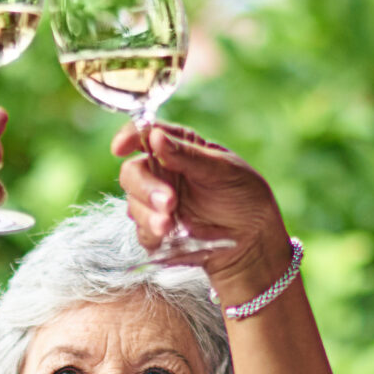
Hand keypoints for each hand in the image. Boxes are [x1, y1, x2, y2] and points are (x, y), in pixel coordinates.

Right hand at [113, 123, 291, 304]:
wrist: (253, 239)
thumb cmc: (243, 195)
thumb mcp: (222, 170)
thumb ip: (187, 156)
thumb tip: (155, 136)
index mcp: (177, 147)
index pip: (145, 134)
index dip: (129, 137)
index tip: (120, 147)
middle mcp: (162, 172)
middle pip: (132, 172)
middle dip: (145, 187)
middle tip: (168, 201)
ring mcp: (157, 202)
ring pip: (133, 204)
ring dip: (148, 214)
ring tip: (170, 225)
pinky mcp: (157, 231)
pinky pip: (141, 231)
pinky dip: (151, 233)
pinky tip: (169, 236)